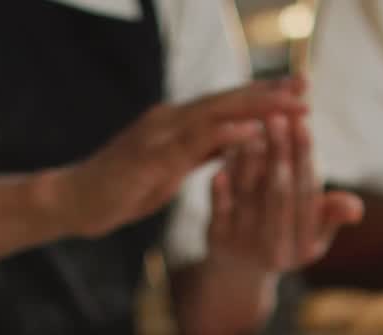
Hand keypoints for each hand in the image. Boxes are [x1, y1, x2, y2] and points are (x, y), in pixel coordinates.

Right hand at [53, 77, 308, 237]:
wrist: (75, 201)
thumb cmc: (122, 188)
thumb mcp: (171, 170)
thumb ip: (200, 152)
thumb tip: (236, 141)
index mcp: (176, 124)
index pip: (227, 105)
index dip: (263, 96)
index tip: (299, 91)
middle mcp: (171, 120)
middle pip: (227, 100)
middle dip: (269, 92)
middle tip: (307, 84)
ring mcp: (160, 134)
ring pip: (217, 113)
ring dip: (257, 106)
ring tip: (292, 102)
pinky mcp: (151, 156)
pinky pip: (195, 141)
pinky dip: (226, 132)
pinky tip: (253, 129)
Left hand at [205, 113, 362, 275]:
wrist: (238, 273)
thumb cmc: (284, 239)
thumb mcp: (311, 233)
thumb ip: (331, 215)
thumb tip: (356, 208)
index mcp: (306, 245)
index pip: (308, 193)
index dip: (305, 158)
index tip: (303, 122)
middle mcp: (277, 249)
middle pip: (280, 193)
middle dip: (279, 153)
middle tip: (277, 116)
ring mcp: (245, 246)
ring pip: (250, 197)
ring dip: (250, 161)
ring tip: (252, 128)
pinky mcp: (217, 242)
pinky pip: (219, 213)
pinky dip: (220, 191)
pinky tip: (221, 167)